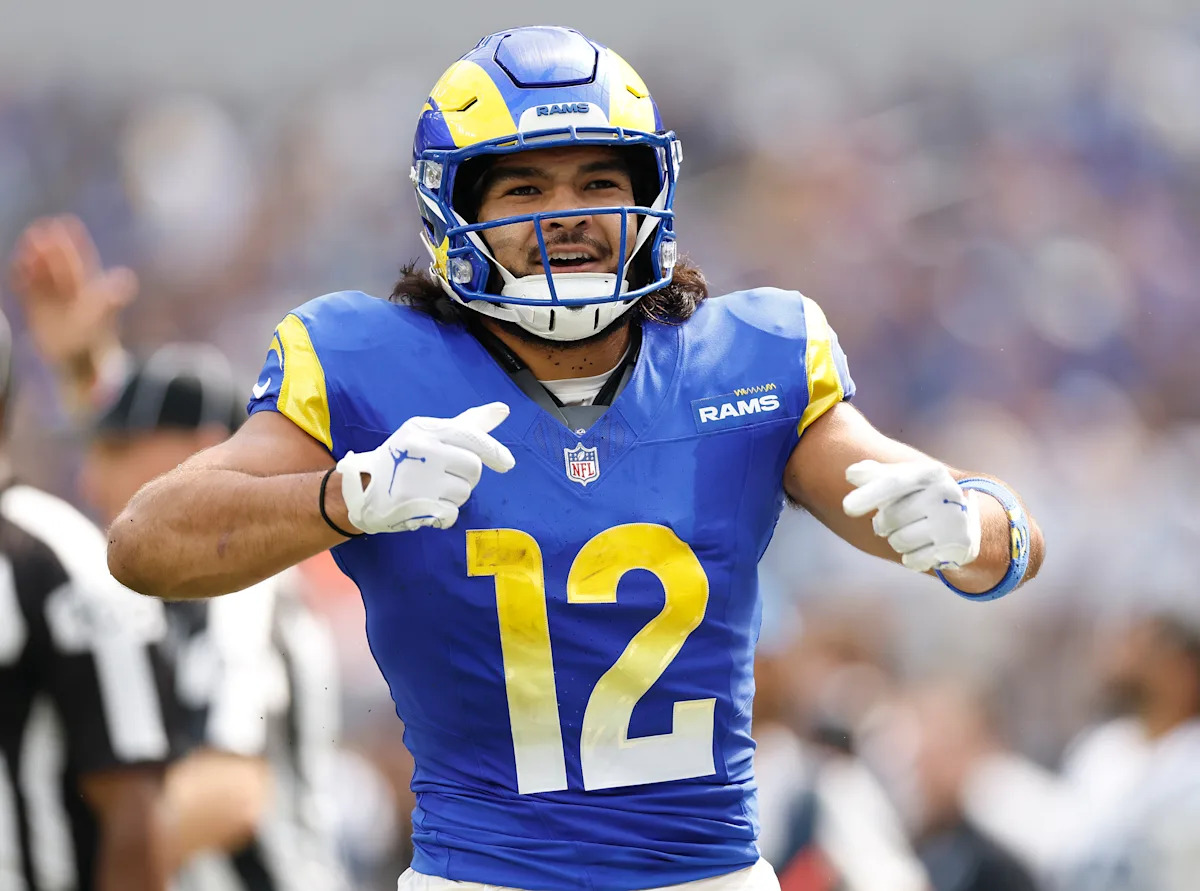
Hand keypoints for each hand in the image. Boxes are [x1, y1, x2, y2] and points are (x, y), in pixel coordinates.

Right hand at [8, 215, 136, 366]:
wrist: (80, 369)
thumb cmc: (96, 348)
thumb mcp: (103, 321)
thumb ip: (111, 303)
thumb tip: (126, 280)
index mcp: (91, 292)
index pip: (82, 262)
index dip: (75, 243)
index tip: (68, 223)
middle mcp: (71, 294)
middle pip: (60, 265)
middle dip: (51, 247)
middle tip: (42, 228)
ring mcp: (53, 302)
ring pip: (42, 275)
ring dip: (34, 259)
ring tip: (27, 242)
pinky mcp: (36, 312)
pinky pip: (27, 291)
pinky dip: (21, 278)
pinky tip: (16, 265)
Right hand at [338, 402, 515, 533]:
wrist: (361, 488)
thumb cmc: (405, 457)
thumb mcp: (430, 434)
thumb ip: (468, 424)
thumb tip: (504, 409)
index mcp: (426, 429)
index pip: (471, 436)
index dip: (494, 451)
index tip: (507, 464)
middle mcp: (422, 451)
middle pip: (474, 468)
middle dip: (466, 477)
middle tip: (445, 476)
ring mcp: (418, 479)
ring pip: (465, 492)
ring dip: (454, 496)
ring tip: (430, 490)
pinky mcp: (415, 505)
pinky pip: (452, 514)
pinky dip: (444, 515)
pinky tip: (426, 506)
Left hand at [842, 459, 980, 572]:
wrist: (966, 520)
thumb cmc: (921, 496)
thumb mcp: (904, 479)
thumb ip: (875, 474)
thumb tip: (851, 473)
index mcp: (930, 473)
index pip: (894, 482)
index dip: (869, 494)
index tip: (846, 507)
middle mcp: (945, 494)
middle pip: (890, 518)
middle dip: (882, 524)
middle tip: (892, 522)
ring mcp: (954, 521)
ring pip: (898, 541)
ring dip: (896, 541)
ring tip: (910, 533)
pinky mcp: (957, 546)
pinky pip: (912, 560)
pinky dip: (910, 558)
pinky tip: (923, 547)